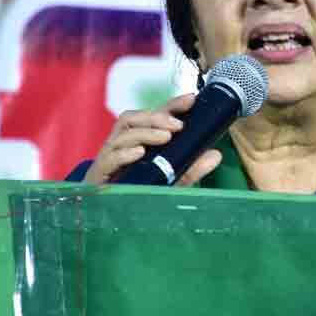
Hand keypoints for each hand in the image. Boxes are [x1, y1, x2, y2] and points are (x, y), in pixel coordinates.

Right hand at [83, 93, 222, 185]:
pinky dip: (124, 154)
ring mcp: (108, 157)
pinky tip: (139, 153)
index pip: (153, 116)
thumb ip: (191, 168)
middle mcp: (121, 143)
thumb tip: (216, 155)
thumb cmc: (140, 190)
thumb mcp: (170, 179)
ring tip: (166, 137)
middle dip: (156, 117)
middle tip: (178, 125)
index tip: (191, 100)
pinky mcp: (99, 174)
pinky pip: (109, 159)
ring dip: (145, 133)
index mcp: (136, 139)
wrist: (110, 215)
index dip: (171, 106)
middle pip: (133, 119)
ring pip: (122, 135)